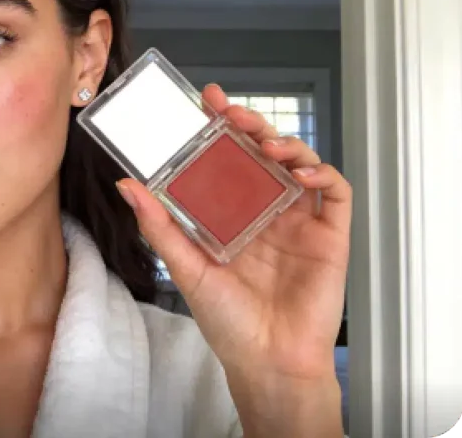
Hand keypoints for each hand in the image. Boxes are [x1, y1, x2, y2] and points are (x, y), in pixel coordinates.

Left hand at [116, 84, 350, 382]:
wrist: (266, 360)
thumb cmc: (227, 320)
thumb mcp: (185, 266)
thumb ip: (159, 225)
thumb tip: (127, 185)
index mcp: (233, 213)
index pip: (227, 158)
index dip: (220, 128)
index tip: (205, 101)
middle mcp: (266, 210)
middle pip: (262, 152)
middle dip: (250, 125)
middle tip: (231, 113)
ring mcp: (299, 220)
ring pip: (299, 162)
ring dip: (284, 142)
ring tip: (264, 142)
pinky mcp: (329, 234)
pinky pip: (334, 192)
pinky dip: (321, 171)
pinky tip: (300, 169)